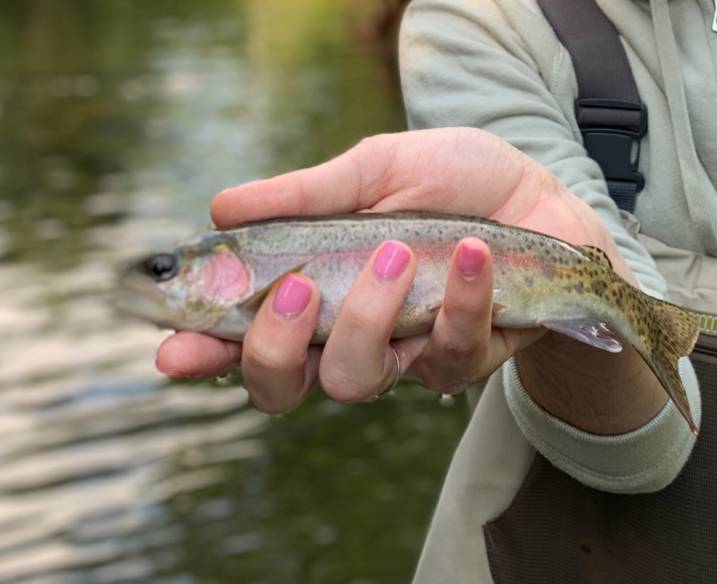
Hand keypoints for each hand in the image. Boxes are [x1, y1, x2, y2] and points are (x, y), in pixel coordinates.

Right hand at [156, 127, 637, 414]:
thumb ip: (306, 195)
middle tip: (296, 287)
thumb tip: (222, 208)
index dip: (204, 352)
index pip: (243, 337)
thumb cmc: (451, 183)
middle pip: (282, 385)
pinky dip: (459, 300)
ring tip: (398, 251)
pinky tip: (475, 253)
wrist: (540, 199)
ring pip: (354, 378)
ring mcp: (404, 354)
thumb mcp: (376, 169)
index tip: (173, 350)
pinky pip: (448, 354)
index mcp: (314, 291)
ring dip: (365, 314)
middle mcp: (348, 334)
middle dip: (273, 347)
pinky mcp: (463, 359)